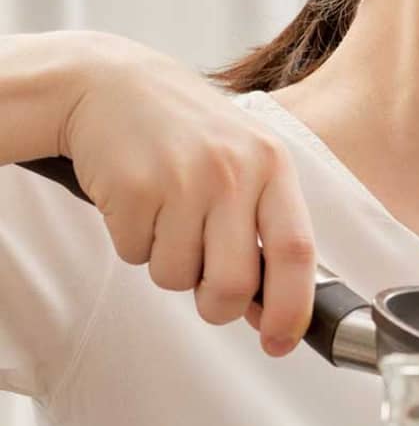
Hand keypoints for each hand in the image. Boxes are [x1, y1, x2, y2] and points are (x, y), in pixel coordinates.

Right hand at [59, 35, 316, 355]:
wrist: (113, 84)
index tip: (281, 340)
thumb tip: (273, 312)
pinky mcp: (131, 188)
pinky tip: (139, 203)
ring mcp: (180, 178)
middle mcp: (232, 172)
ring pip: (178, 277)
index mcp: (273, 166)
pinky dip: (135, 244)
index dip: (291, 308)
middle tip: (206, 293)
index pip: (298, 252)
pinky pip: (135, 254)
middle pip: (233, 283)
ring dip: (170, 268)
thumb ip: (267, 227)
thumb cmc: (189, 133)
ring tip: (168, 222)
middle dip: (218, 306)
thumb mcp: (247, 161)